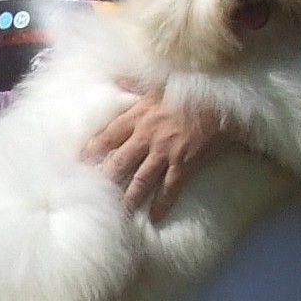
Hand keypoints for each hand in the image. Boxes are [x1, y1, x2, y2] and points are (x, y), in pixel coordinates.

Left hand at [81, 88, 237, 221]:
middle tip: (92, 195)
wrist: (220, 101)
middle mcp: (147, 136)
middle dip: (105, 179)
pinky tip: (154, 218)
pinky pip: (169, 188)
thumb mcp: (158, 84)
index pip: (109, 135)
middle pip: (119, 162)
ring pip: (140, 180)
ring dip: (129, 198)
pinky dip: (161, 204)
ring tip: (119, 213)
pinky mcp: (183, 164)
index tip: (80, 161)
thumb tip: (116, 81)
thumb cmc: (188, 90)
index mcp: (139, 116)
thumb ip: (134, 84)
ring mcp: (165, 152)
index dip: (93, 149)